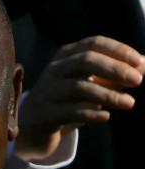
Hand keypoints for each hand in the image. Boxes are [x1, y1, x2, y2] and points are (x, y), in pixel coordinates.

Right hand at [14, 37, 143, 160]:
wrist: (35, 125)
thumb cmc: (71, 99)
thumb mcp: (95, 82)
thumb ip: (118, 74)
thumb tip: (144, 65)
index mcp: (67, 55)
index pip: (94, 44)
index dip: (118, 50)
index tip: (139, 61)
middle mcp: (55, 69)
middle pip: (85, 61)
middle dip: (115, 69)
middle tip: (138, 81)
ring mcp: (47, 91)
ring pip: (78, 87)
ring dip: (108, 95)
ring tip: (129, 103)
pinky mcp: (44, 113)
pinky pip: (69, 112)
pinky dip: (90, 114)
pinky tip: (106, 117)